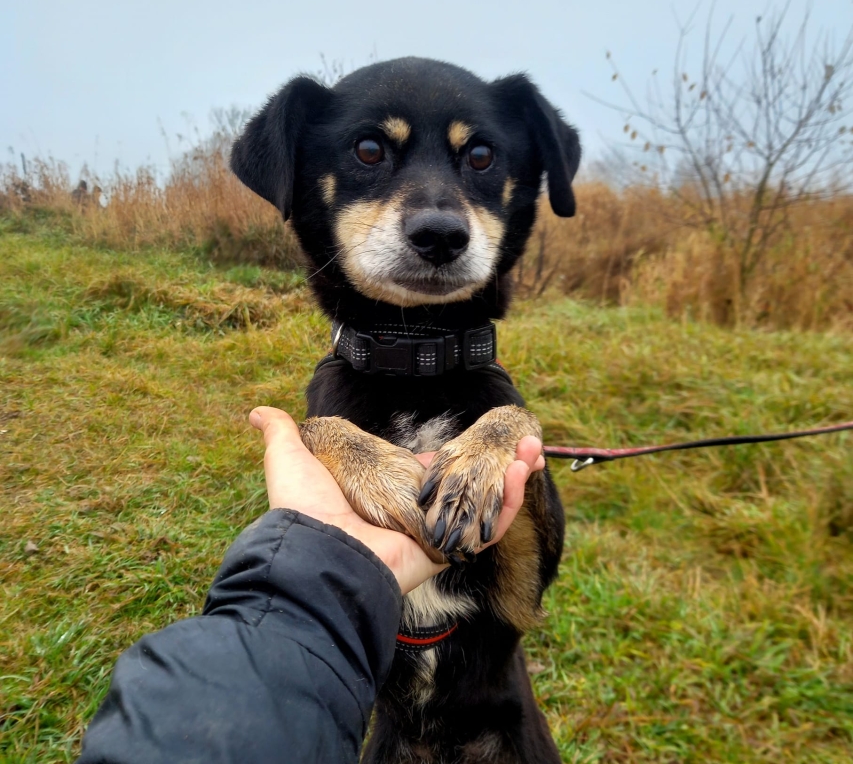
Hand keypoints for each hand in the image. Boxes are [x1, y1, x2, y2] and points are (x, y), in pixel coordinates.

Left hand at [249, 407, 544, 593]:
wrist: (314, 551)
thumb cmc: (303, 508)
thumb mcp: (291, 458)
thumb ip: (283, 433)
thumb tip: (258, 411)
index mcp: (389, 494)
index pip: (436, 472)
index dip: (462, 455)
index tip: (484, 434)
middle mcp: (414, 516)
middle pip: (469, 487)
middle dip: (498, 464)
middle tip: (523, 438)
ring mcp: (434, 534)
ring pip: (486, 505)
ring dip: (515, 477)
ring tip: (535, 448)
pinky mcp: (448, 551)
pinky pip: (489, 529)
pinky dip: (512, 503)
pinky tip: (527, 472)